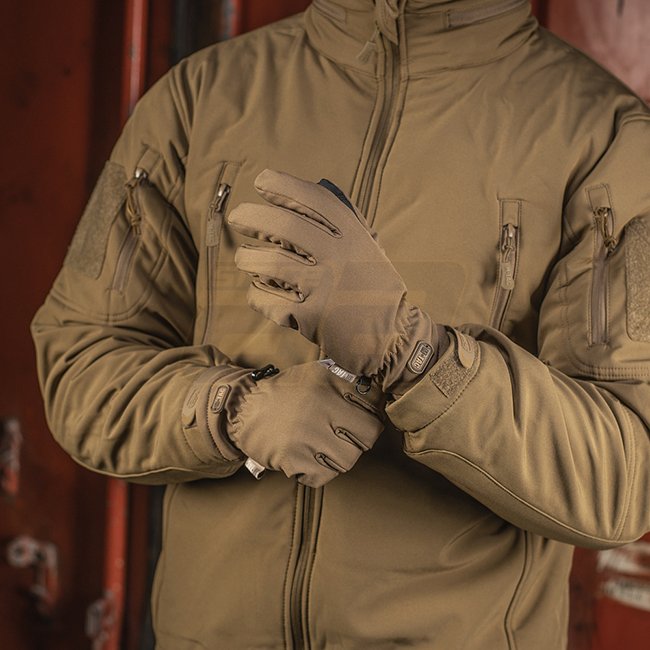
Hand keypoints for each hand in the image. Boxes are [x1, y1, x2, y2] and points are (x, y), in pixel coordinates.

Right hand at [221, 362, 383, 487]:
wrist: (242, 408)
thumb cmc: (286, 392)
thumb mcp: (316, 374)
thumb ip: (347, 382)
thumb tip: (378, 395)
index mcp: (328, 385)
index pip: (373, 411)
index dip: (369, 419)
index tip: (358, 421)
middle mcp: (320, 408)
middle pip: (366, 439)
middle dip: (358, 440)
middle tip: (342, 437)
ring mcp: (306, 436)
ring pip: (347, 460)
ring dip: (338, 457)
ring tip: (322, 447)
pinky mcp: (293, 459)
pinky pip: (323, 476)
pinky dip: (318, 472)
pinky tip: (308, 459)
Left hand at [228, 169, 446, 391]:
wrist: (393, 338)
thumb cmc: (377, 290)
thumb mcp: (370, 248)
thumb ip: (347, 219)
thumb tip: (320, 184)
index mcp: (353, 236)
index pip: (314, 199)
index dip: (283, 185)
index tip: (261, 181)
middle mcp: (338, 257)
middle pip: (285, 226)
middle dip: (252, 216)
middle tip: (237, 216)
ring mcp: (323, 287)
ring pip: (270, 263)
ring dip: (247, 258)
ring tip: (243, 258)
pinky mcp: (310, 316)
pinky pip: (268, 300)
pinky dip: (256, 294)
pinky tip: (258, 291)